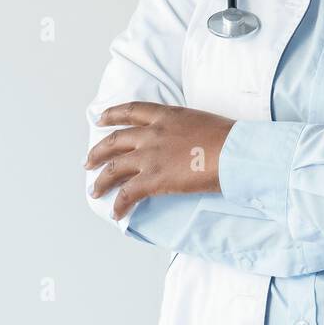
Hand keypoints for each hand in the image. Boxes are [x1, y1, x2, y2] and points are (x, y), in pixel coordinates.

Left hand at [84, 102, 234, 219]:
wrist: (234, 152)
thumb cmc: (228, 138)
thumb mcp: (201, 121)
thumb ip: (183, 129)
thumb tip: (184, 141)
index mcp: (165, 115)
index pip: (131, 111)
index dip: (112, 115)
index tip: (101, 119)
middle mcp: (152, 133)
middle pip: (115, 141)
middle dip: (98, 152)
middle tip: (89, 161)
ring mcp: (150, 156)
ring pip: (114, 168)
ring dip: (101, 181)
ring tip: (95, 191)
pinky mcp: (153, 179)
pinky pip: (128, 194)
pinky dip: (119, 205)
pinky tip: (116, 213)